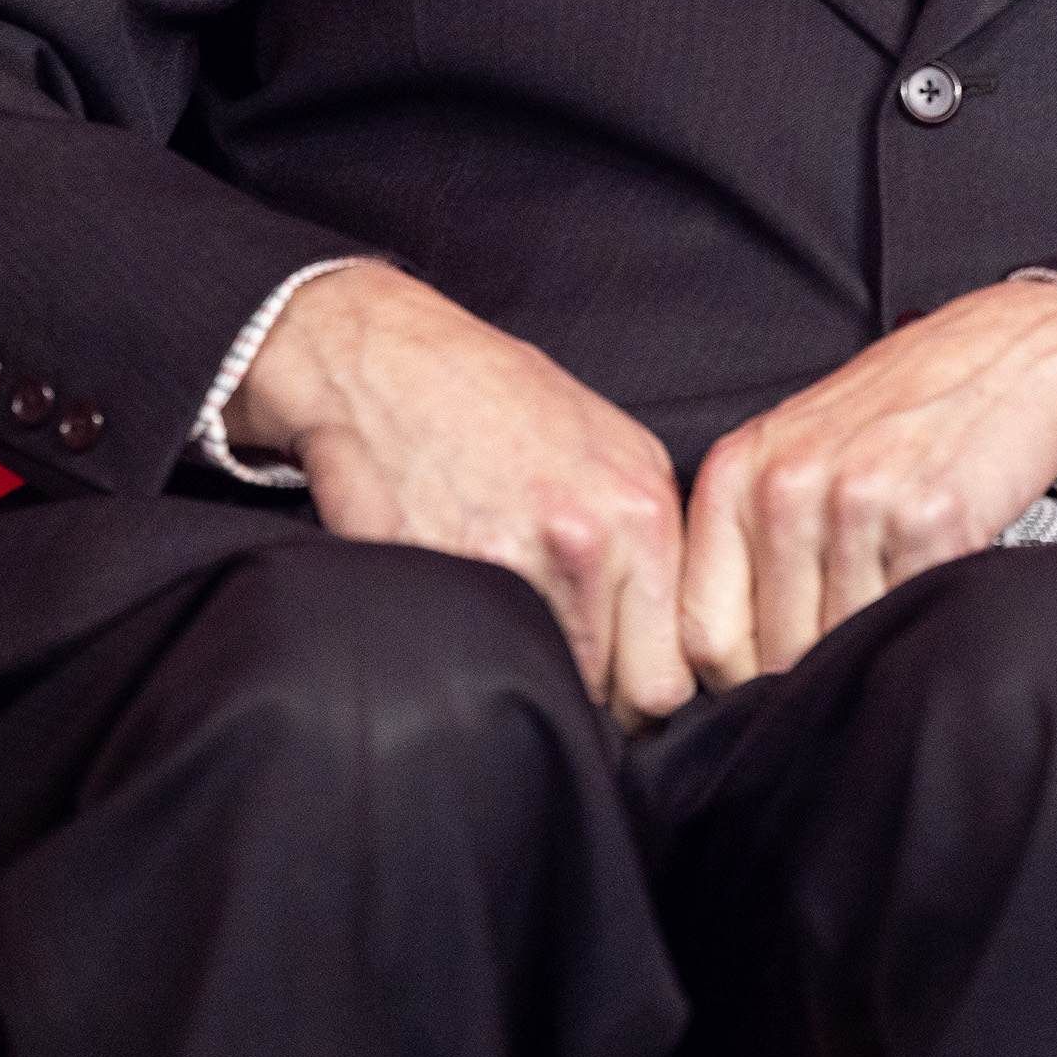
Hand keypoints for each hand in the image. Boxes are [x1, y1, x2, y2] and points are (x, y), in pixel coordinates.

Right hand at [226, 265, 694, 728]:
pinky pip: (478, 658)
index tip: (620, 683)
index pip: (675, 667)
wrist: (381, 357)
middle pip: (629, 694)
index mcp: (643, 506)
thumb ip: (646, 540)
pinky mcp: (440, 574)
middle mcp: (591, 537)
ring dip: (534, 673)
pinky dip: (470, 650)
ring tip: (508, 621)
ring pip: (554, 686)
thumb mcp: (608, 445)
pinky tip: (460, 603)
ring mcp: (514, 561)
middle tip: (568, 669)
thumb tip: (669, 637)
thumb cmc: (493, 398)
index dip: (646, 688)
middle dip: (603, 699)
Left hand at [679, 279, 1056, 690]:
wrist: (1007, 353)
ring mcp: (860, 501)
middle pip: (773, 654)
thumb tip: (724, 667)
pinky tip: (932, 578)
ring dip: (871, 647)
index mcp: (737, 470)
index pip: (704, 632)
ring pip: (841, 646)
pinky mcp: (933, 519)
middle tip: (845, 650)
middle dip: (807, 673)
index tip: (764, 686)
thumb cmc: (897, 411)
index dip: (733, 682)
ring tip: (892, 603)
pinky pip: (909, 617)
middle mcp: (788, 483)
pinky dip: (921, 618)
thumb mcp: (794, 452)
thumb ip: (749, 541)